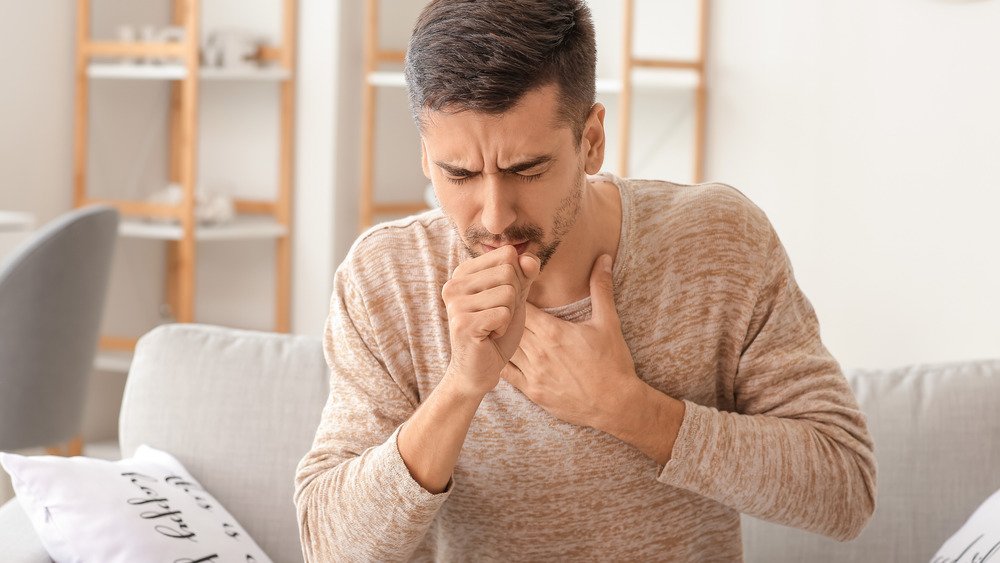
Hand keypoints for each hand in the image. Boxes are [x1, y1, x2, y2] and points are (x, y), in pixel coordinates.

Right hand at [443, 245, 540, 398]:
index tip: (500, 300)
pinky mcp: (462, 323)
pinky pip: (503, 313)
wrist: (479, 369)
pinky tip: (489, 336)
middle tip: (497, 316)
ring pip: (508, 293)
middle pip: (508, 272)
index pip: (507, 254)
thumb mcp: (516, 296)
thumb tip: (529, 258)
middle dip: (513, 298)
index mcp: (463, 272)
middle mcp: (453, 284)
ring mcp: (455, 303)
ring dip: (508, 314)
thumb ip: (525, 273)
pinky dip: (504, 328)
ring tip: (492, 326)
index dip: (517, 278)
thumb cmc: (497, 330)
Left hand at [501, 254, 639, 428]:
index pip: (521, 306)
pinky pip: (507, 374)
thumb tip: (603, 258)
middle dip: (506, 315)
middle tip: (502, 306)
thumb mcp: (608, 323)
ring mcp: (533, 374)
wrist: (617, 405)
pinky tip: (501, 353)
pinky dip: (502, 362)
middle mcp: (538, 352)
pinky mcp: (533, 393)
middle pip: (509, 326)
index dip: (515, 297)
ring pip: (506, 349)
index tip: (514, 290)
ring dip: (502, 338)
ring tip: (500, 328)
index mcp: (553, 332)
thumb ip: (601, 288)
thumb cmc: (614, 363)